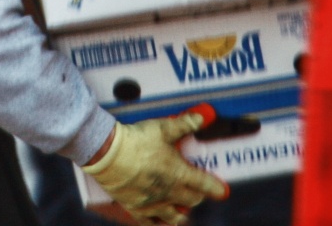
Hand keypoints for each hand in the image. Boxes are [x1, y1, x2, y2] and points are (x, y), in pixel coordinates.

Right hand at [82, 107, 227, 225]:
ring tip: (182, 211)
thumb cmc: (137, 140)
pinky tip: (160, 219)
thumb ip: (185, 123)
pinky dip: (158, 222)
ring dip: (181, 213)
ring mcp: (153, 203)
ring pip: (174, 216)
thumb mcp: (164, 128)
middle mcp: (169, 192)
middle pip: (191, 201)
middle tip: (197, 191)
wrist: (109, 154)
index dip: (216, 188)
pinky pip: (151, 223)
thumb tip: (204, 117)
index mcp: (179, 174)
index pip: (204, 184)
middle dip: (197, 197)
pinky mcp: (136, 208)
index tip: (223, 191)